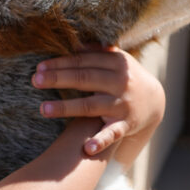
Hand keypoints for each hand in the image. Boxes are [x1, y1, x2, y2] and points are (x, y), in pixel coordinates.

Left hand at [31, 46, 164, 156]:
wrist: (154, 101)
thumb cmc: (125, 77)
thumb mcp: (116, 60)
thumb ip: (96, 51)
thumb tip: (72, 41)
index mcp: (116, 63)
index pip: (83, 61)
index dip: (61, 63)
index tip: (39, 67)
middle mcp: (120, 83)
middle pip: (84, 80)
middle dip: (59, 79)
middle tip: (35, 81)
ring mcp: (122, 105)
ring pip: (91, 106)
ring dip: (67, 107)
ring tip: (43, 109)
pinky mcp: (125, 125)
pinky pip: (111, 134)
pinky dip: (100, 141)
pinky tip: (87, 148)